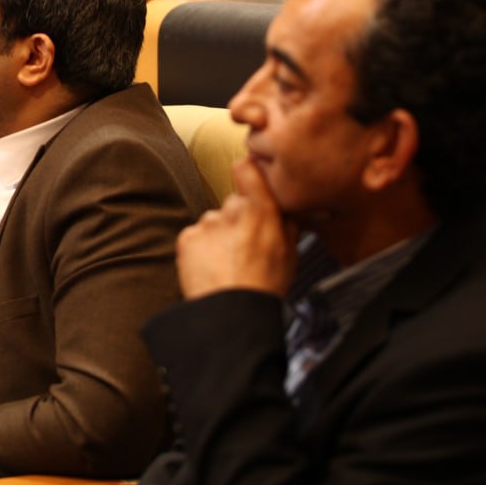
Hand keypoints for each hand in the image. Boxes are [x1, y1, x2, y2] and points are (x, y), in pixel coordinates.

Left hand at [176, 158, 298, 299]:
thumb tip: (299, 207)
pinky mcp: (187, 238)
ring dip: (217, 238)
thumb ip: (290, 224)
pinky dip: (200, 250)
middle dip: (236, 220)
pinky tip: (211, 269)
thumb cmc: (264, 288)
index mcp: (261, 211)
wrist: (231, 314)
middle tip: (243, 248)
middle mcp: (232, 210)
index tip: (246, 176)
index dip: (246, 172)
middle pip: (232, 205)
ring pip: (212, 223)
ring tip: (227, 265)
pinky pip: (195, 237)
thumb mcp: (290, 255)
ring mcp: (207, 223)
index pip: (246, 170)